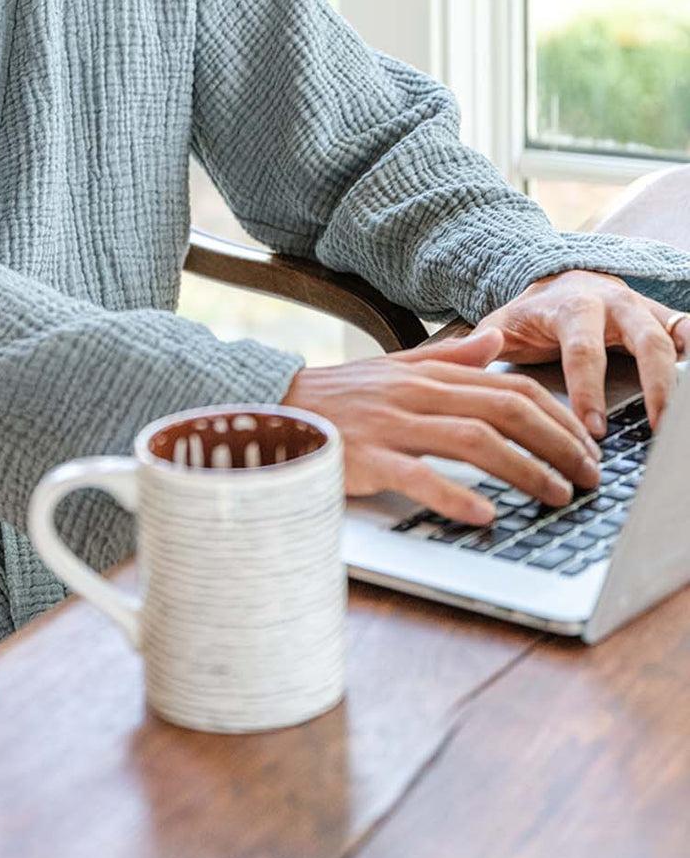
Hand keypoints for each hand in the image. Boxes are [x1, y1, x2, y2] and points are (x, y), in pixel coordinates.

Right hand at [281, 328, 601, 525]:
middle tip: (587, 476)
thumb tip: (495, 342)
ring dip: (524, 470)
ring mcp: (390, 424)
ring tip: (555, 495)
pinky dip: (455, 496)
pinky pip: (417, 476)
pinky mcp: (364, 457)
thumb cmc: (336, 397)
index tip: (586, 446)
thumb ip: (447, 357)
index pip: (509, 387)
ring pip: (473, 441)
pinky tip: (483, 515)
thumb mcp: (394, 367)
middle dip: (556, 443)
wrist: (270, 407)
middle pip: (504, 410)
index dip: (557, 416)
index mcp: (426, 374)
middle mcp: (414, 393)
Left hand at [474, 270, 687, 437]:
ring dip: (677, 378)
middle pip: (643, 341)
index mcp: (570, 307)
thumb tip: (471, 355)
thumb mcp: (501, 324)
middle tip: (655, 429)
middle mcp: (613, 303)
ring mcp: (641, 308)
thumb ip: (482, 342)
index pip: (582, 351)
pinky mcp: (661, 315)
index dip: (588, 391)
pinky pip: (686, 328)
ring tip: (676, 420)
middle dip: (653, 386)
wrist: (559, 280)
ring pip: (669, 337)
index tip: (592, 429)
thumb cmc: (530, 315)